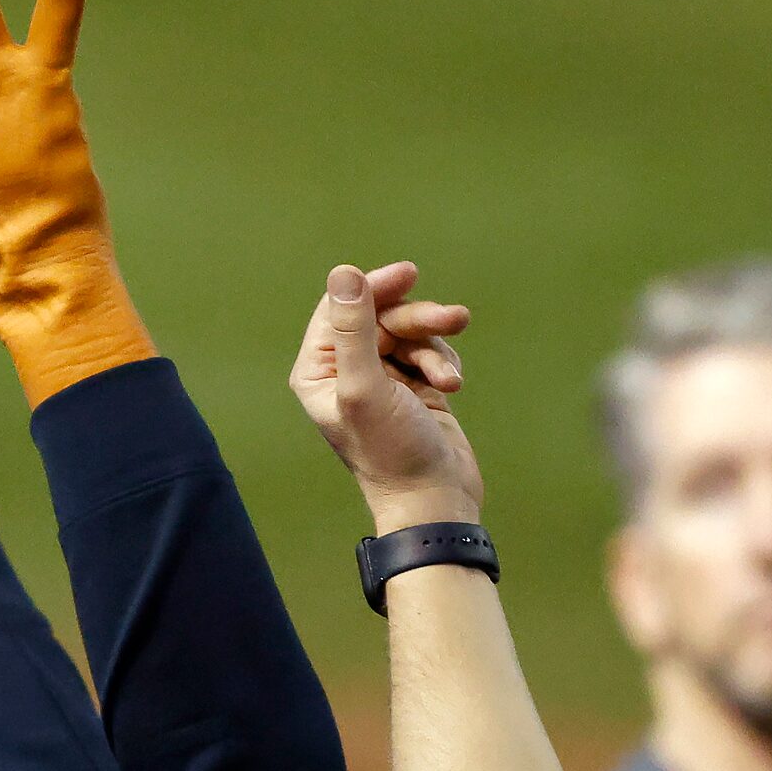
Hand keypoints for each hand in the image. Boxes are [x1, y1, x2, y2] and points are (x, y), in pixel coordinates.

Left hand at [288, 261, 479, 532]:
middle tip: (454, 318)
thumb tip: (344, 272)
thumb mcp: (366, 386)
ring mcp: (380, 379)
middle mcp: (343, 372)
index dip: (372, 287)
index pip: (339, 309)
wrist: (434, 498)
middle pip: (381, 316)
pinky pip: (430, 352)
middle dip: (417, 318)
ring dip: (435, 345)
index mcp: (317, 372)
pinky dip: (443, 363)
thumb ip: (355, 330)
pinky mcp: (414, 387)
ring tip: (451, 375)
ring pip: (410, 333)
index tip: (408, 275)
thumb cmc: (392, 450)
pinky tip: (451, 386)